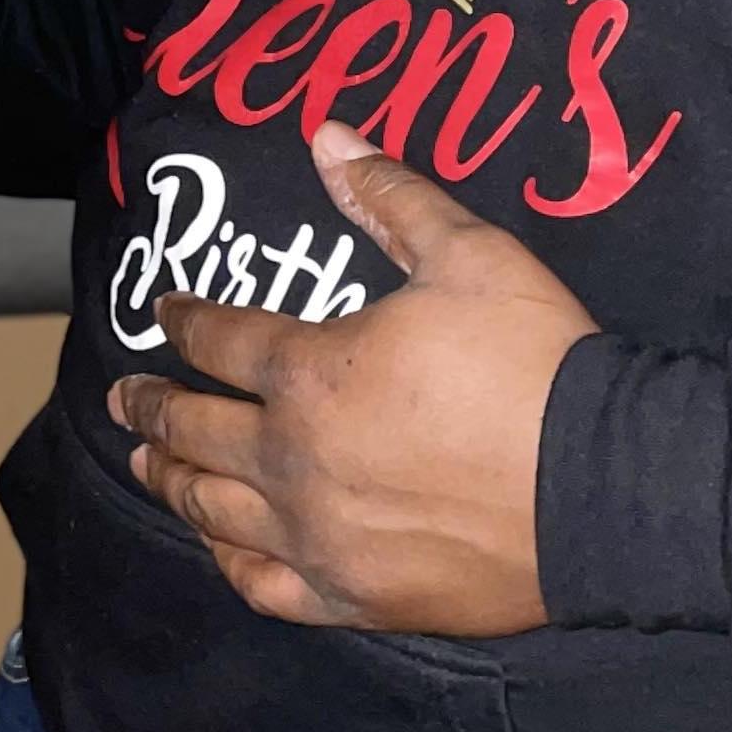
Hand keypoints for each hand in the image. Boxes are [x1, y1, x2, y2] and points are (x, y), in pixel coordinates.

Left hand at [110, 117, 601, 632]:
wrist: (606, 488)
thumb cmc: (535, 362)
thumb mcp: (470, 253)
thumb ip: (391, 196)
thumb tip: (327, 135)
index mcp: (310, 372)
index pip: (221, 340)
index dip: (185, 321)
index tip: (166, 312)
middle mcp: (291, 459)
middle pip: (194, 430)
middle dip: (151, 407)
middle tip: (125, 399)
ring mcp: (316, 536)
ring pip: (213, 510)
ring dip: (171, 481)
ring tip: (146, 466)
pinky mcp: (351, 596)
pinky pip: (264, 584)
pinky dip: (229, 560)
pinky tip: (220, 546)